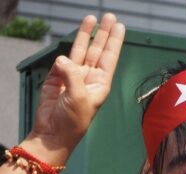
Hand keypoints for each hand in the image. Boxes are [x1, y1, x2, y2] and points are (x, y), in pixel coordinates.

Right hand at [22, 13, 124, 164]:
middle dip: (103, 33)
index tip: (119, 26)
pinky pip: (62, 60)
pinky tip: (68, 49)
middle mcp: (89, 78)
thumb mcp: (79, 98)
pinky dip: (65, 53)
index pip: (110, 58)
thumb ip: (73, 75)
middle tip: (109, 16)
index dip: (114, 41)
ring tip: (91, 17)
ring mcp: (73, 76)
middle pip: (98, 50)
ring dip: (86, 34)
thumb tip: (63, 59)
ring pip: (81, 50)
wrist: (53, 133)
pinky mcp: (57, 77)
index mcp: (101, 84)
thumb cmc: (73, 121)